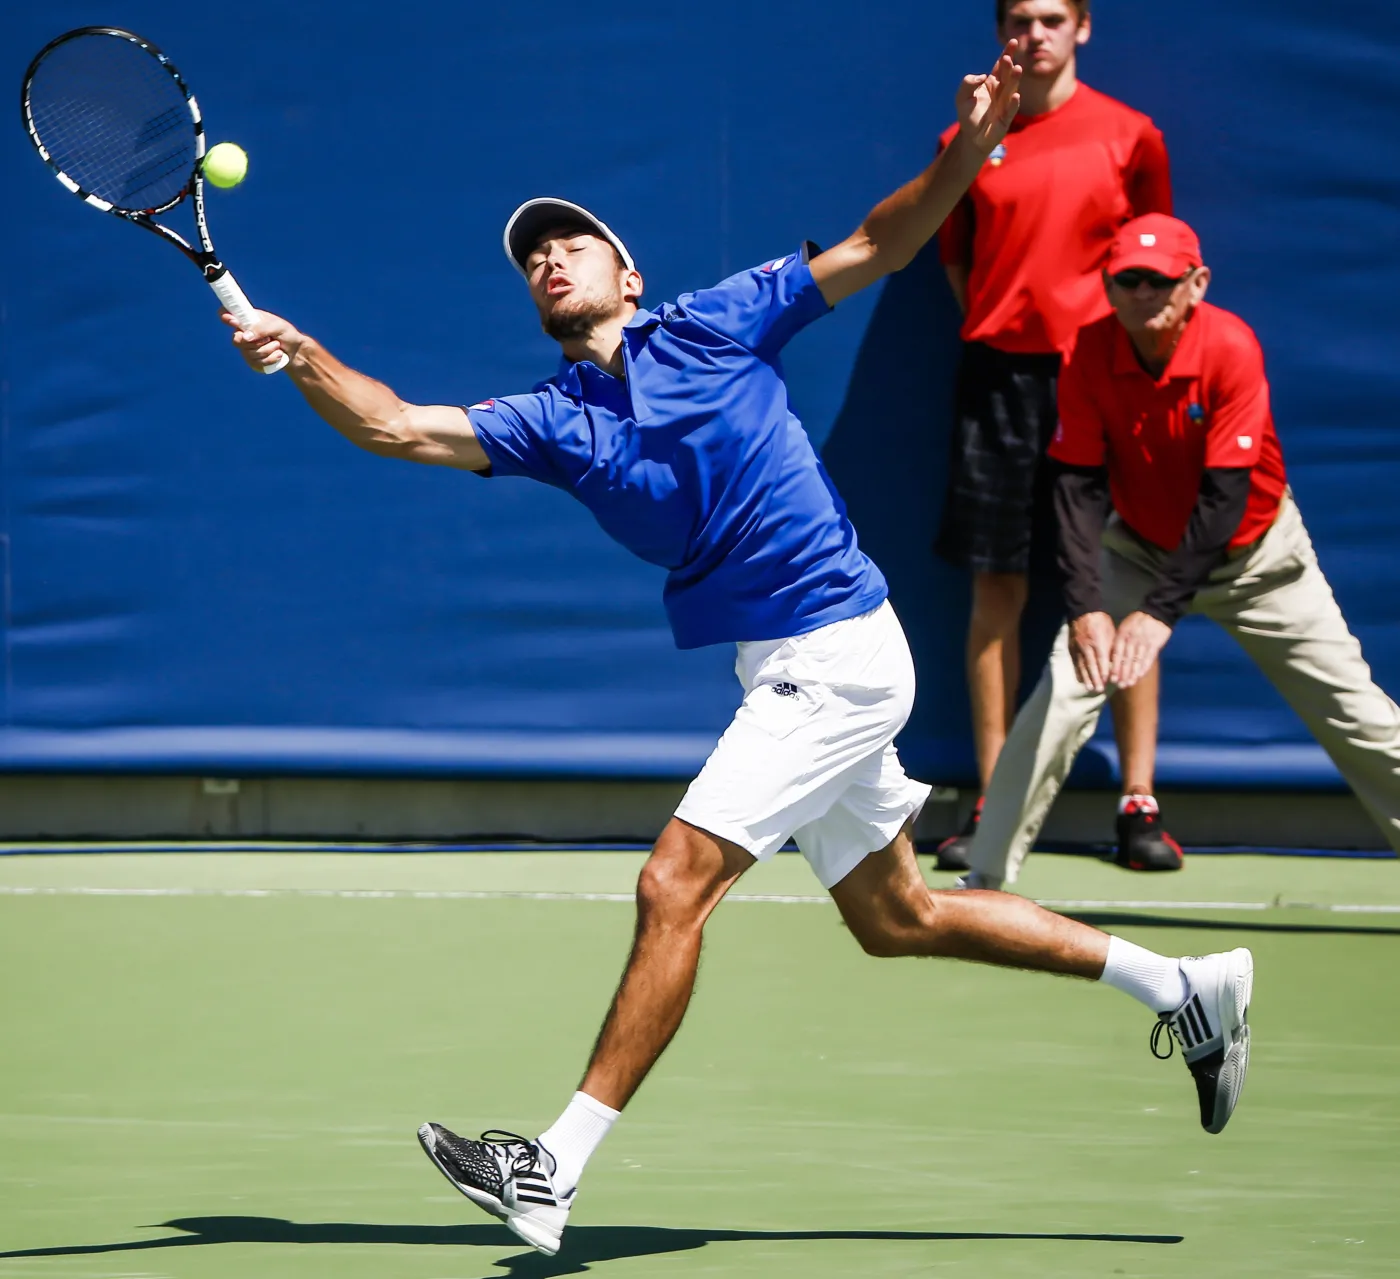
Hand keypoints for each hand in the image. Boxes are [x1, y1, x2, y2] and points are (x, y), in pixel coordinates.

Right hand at [221, 309, 304, 371]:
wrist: (296, 350)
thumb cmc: (286, 333)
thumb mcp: (277, 326)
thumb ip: (261, 328)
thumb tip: (245, 337)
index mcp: (246, 319)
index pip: (227, 314)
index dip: (226, 317)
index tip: (234, 321)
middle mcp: (243, 333)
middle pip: (236, 340)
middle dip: (255, 342)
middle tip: (269, 338)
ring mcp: (246, 349)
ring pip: (248, 353)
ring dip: (267, 350)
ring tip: (277, 345)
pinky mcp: (252, 362)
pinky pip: (256, 364)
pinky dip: (270, 359)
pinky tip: (278, 355)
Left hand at [955, 41, 1021, 155]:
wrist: (971, 138)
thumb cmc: (968, 116)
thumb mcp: (961, 97)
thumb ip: (967, 84)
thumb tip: (983, 77)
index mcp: (992, 83)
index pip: (1000, 66)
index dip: (1007, 54)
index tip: (1013, 42)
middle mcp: (1001, 91)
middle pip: (1006, 75)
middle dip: (1008, 66)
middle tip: (1008, 59)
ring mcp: (1005, 104)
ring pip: (1011, 90)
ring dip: (1014, 80)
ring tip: (1017, 69)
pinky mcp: (1006, 119)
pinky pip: (1011, 110)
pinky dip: (1013, 103)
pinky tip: (1015, 96)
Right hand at [1068, 611, 1114, 692]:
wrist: (1084, 612)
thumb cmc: (1102, 622)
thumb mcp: (1111, 633)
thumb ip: (1111, 648)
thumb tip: (1115, 662)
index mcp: (1098, 641)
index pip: (1101, 659)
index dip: (1104, 671)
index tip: (1107, 681)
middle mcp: (1087, 646)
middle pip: (1091, 665)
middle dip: (1095, 678)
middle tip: (1098, 689)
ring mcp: (1078, 647)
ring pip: (1082, 665)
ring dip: (1086, 677)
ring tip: (1089, 687)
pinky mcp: (1072, 648)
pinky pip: (1075, 662)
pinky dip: (1078, 671)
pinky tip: (1080, 679)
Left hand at [1108, 611, 1171, 689]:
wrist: (1156, 613)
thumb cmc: (1137, 622)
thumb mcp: (1124, 628)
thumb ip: (1119, 642)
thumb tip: (1111, 658)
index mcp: (1122, 635)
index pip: (1116, 654)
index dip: (1114, 667)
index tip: (1111, 678)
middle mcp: (1132, 639)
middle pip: (1126, 660)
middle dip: (1122, 674)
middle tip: (1119, 685)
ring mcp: (1144, 642)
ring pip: (1137, 661)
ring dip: (1133, 673)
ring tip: (1129, 683)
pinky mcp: (1155, 644)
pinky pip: (1149, 658)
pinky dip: (1144, 667)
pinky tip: (1140, 675)